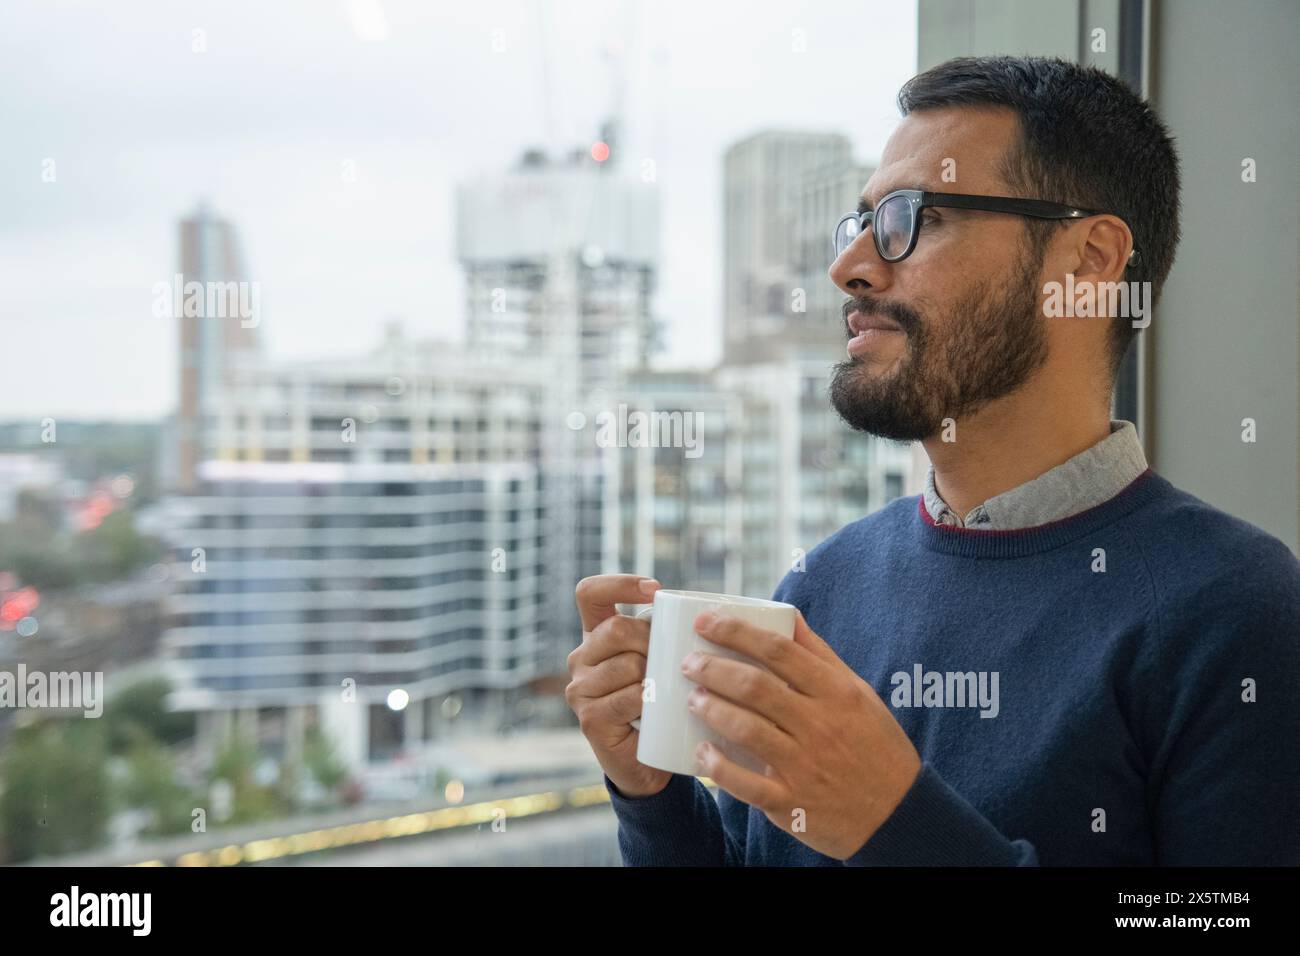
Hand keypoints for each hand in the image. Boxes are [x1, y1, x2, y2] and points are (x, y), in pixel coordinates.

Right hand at [567, 574, 673, 798]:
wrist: (650, 760)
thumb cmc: (661, 700)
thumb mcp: (660, 659)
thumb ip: (665, 633)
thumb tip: (705, 611)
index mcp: (595, 635)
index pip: (590, 593)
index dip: (620, 584)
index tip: (655, 589)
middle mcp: (581, 658)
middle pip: (616, 628)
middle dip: (653, 639)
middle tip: (676, 659)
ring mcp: (580, 690)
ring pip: (627, 664)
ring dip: (656, 675)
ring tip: (668, 688)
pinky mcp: (590, 719)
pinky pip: (628, 697)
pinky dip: (651, 700)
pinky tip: (658, 707)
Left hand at [682, 609, 921, 859]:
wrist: (899, 814)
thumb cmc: (875, 745)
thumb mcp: (858, 694)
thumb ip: (821, 656)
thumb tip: (789, 616)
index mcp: (837, 693)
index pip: (779, 651)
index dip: (737, 632)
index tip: (705, 622)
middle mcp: (821, 726)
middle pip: (756, 687)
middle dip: (714, 670)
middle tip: (689, 663)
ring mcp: (805, 766)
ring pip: (747, 730)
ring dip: (712, 710)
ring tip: (692, 699)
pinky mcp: (792, 803)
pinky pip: (746, 784)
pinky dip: (719, 768)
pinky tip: (701, 753)